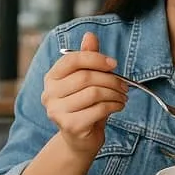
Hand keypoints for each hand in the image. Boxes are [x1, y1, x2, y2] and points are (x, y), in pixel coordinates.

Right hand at [41, 32, 127, 157]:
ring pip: (94, 93)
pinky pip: (98, 109)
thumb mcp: (88, 80)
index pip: (72, 60)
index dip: (95, 58)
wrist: (81, 139)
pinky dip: (114, 106)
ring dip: (115, 93)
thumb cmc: (86, 106)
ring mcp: (56, 111)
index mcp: (51, 77)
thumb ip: (88, 58)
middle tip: (125, 85)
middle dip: (111, 79)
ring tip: (123, 96)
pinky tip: (118, 106)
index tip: (114, 64)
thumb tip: (90, 35)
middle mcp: (49, 93)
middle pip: (86, 77)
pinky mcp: (69, 126)